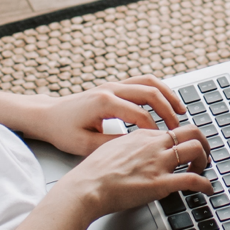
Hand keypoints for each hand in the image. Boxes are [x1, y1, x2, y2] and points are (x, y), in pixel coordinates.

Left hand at [35, 76, 186, 155]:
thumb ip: (113, 145)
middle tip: (178, 128)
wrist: (47, 115)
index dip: (155, 131)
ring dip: (168, 96)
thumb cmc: (63, 131)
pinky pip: (143, 82)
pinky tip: (168, 103)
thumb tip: (139, 147)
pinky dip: (159, 91)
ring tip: (182, 111)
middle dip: (168, 111)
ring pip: (149, 83)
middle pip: (150, 93)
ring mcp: (113, 85)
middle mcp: (110, 89)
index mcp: (104, 103)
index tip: (163, 143)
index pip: (140, 115)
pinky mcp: (114, 86)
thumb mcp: (85, 145)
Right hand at [58, 126, 213, 221]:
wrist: (86, 186)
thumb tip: (139, 155)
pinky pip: (193, 179)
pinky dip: (206, 185)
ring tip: (203, 171)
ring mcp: (158, 163)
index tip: (186, 151)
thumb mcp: (112, 149)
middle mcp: (154, 145)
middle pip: (192, 132)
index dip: (185, 141)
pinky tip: (207, 190)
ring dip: (205, 161)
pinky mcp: (160, 183)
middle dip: (204, 143)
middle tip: (204, 156)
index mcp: (143, 136)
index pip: (173, 131)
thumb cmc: (94, 173)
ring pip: (196, 149)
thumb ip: (131, 148)